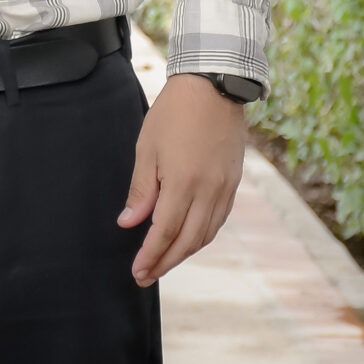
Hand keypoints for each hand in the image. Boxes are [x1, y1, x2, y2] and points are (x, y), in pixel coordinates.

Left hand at [119, 73, 245, 283]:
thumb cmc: (173, 114)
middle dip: (166, 262)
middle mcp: (209, 191)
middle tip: (146, 276)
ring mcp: (225, 188)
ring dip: (185, 253)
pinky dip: (202, 236)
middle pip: (188, 241)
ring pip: (206, 234)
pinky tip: (188, 240)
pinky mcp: (234, 183)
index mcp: (183, 182)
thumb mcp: (147, 148)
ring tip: (164, 262)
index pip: (165, 231)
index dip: (151, 255)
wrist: (214, 87)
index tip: (138, 271)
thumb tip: (129, 223)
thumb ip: (141, 190)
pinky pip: (218, 220)